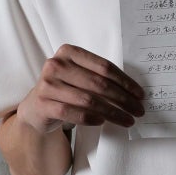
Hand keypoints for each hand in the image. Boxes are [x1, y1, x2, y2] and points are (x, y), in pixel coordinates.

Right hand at [15, 44, 144, 133]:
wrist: (36, 107)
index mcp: (69, 52)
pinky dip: (91, 118)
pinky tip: (103, 122)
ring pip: (88, 100)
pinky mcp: (44, 104)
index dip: (125, 82)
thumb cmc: (65, 89)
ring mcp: (48, 85)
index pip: (104, 67)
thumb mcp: (79, 75)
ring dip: (112, 112)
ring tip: (127, 120)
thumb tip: (134, 92)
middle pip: (98, 84)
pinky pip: (74, 113)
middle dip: (123, 99)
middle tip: (138, 110)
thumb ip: (99, 76)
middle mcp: (56, 65)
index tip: (140, 95)